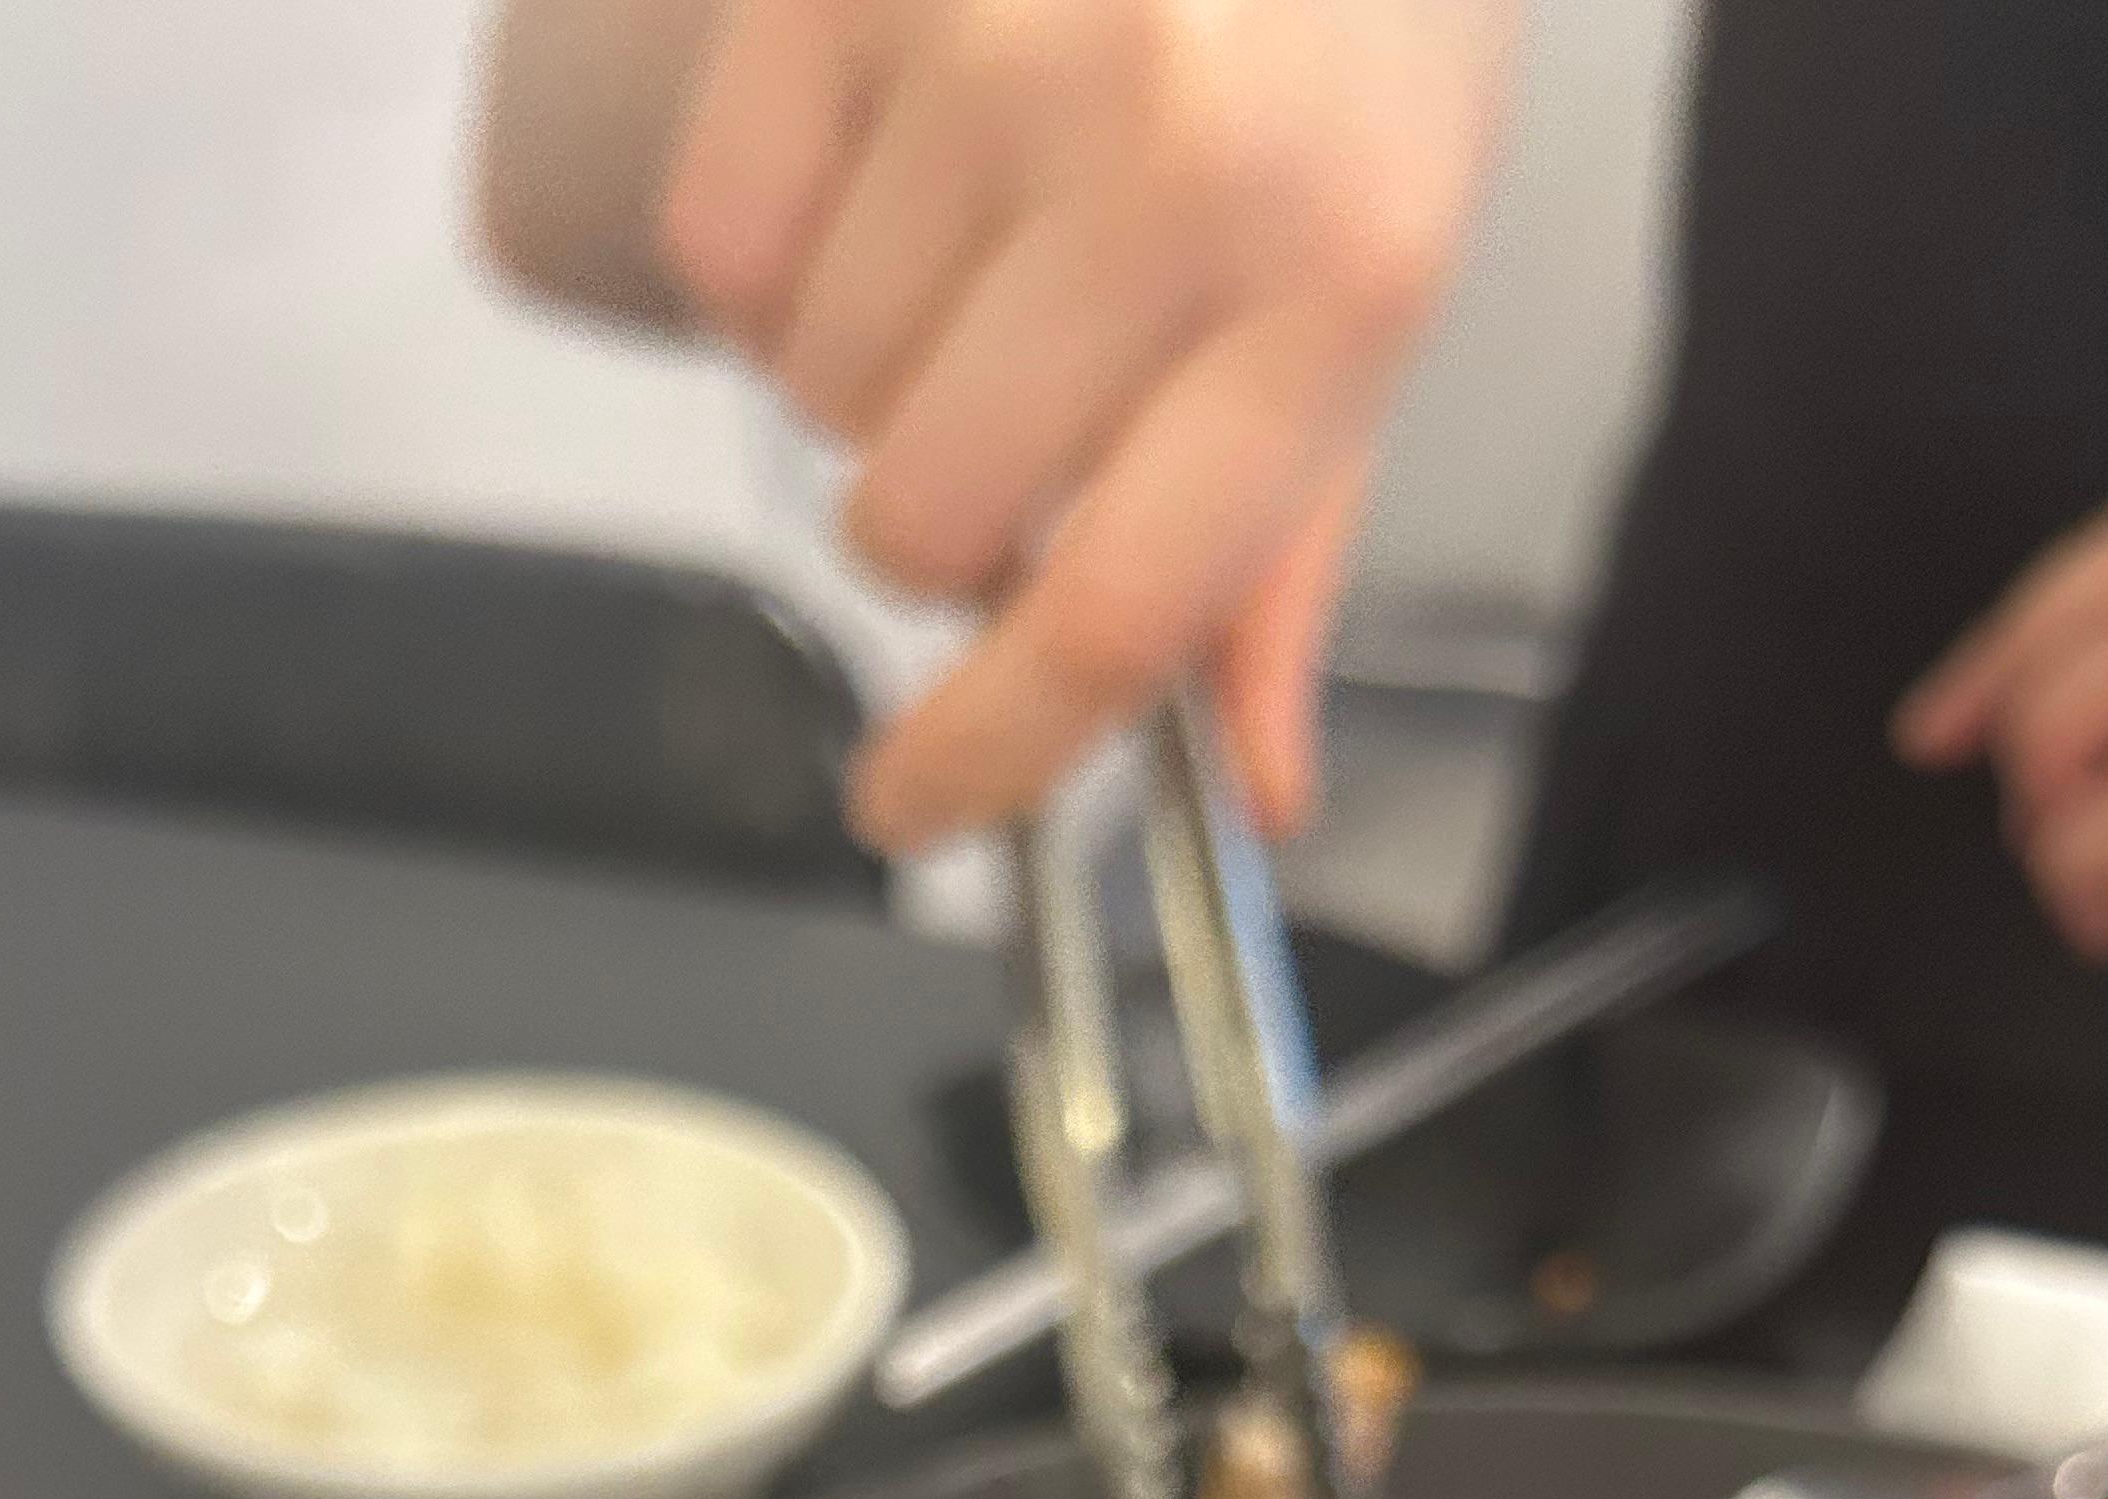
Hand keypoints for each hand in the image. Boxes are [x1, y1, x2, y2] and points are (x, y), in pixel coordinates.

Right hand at [652, 0, 1520, 848]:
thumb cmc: (1355, 11)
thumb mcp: (1383, 275)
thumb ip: (1288, 547)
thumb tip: (1240, 789)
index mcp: (1334, 291)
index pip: (1112, 617)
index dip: (985, 758)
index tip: (909, 808)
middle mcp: (1170, 173)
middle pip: (920, 520)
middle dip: (940, 508)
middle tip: (1010, 396)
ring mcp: (997, 48)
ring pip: (810, 386)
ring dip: (867, 360)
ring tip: (973, 228)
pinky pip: (724, 240)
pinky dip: (775, 245)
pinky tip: (883, 155)